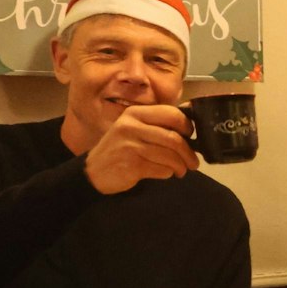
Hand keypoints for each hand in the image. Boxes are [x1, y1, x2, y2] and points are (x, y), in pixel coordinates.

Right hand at [82, 104, 196, 193]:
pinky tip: (165, 173)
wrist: (93, 171)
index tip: (190, 137)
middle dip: (188, 153)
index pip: (172, 114)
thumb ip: (156, 125)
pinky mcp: (131, 164)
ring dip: (181, 166)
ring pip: (170, 156)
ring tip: (180, 171)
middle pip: (174, 138)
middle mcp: (131, 126)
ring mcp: (130, 145)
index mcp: (135, 113)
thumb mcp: (133, 129)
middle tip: (193, 163)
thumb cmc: (120, 149)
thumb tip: (190, 124)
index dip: (187, 126)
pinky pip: (162, 170)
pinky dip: (168, 173)